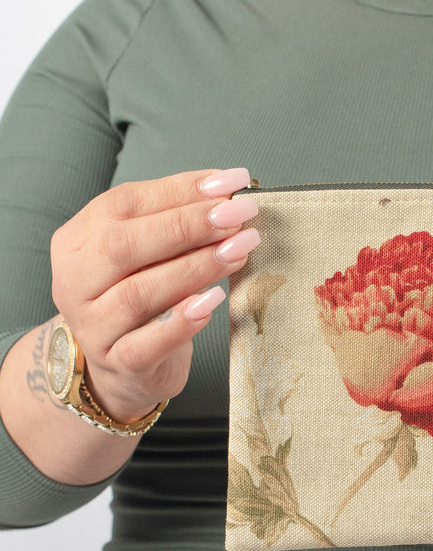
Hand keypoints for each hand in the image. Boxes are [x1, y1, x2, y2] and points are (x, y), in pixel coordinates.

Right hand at [50, 167, 258, 421]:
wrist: (123, 367)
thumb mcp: (148, 253)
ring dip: (195, 269)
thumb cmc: (141, 295)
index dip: (180, 191)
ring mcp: (93, 325)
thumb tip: (227, 191)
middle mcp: (76, 281)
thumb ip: (176, 221)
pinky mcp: (118, 363)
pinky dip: (181, 322)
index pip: (125, 204)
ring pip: (139, 294)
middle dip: (188, 226)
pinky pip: (146, 344)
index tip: (231, 183)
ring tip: (237, 252)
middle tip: (238, 216)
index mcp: (79, 240)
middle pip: (124, 246)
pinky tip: (212, 302)